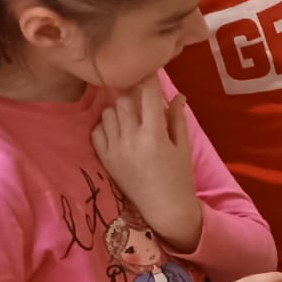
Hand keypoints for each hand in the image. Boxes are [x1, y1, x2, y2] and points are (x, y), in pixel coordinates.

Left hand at [92, 77, 202, 249]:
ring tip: (131, 116)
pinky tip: (118, 130)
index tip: (150, 71)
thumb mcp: (183, 148)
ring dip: (120, 108)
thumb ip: (177, 119)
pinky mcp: (104, 157)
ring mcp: (114, 148)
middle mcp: (131, 139)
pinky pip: (97, 130)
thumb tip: (177, 95)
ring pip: (109, 112)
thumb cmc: (179, 179)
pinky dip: (106, 125)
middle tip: (141, 95)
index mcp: (155, 136)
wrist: (164, 209)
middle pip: (125, 100)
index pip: (148, 95)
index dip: (150, 79)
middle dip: (134, 94)